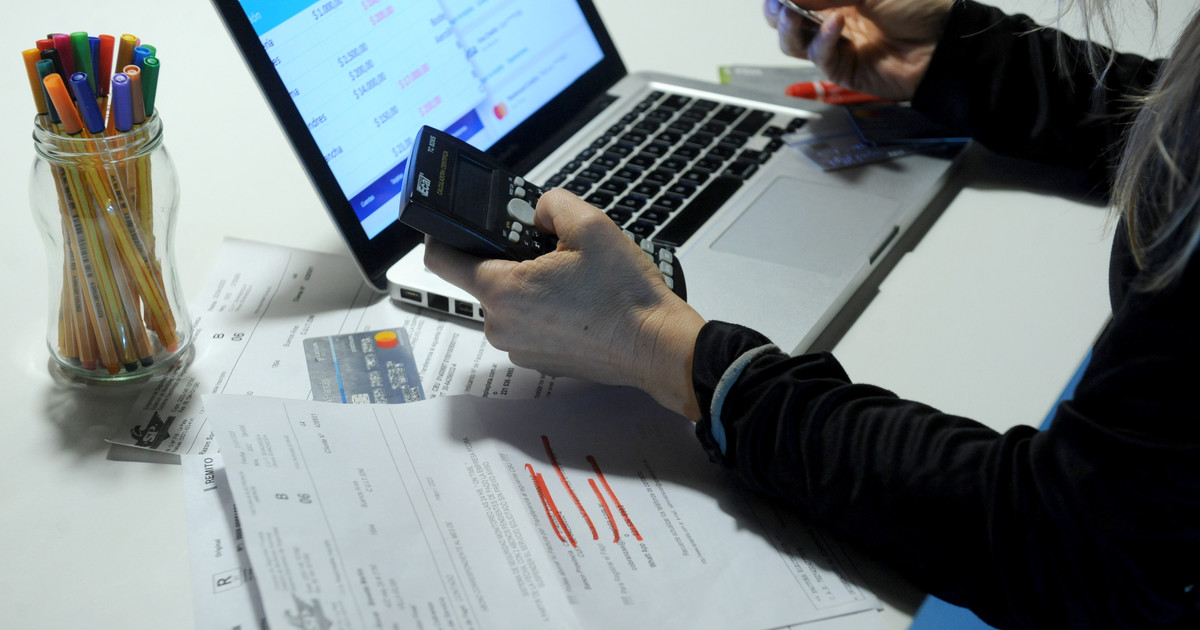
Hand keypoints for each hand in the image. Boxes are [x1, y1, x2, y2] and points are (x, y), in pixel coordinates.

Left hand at [423, 189, 706, 418]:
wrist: (656, 346)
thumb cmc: (625, 296)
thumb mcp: (591, 224)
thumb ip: (550, 203)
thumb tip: (536, 210)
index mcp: (502, 290)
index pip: (440, 258)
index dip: (442, 234)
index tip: (455, 225)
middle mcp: (501, 324)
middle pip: (483, 278)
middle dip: (510, 259)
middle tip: (551, 251)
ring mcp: (519, 347)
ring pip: (509, 302)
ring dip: (531, 286)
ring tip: (573, 279)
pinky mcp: (539, 360)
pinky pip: (529, 324)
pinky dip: (546, 311)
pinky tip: (579, 303)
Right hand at [764, 0, 953, 100]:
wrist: (944, 43)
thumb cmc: (918, 7)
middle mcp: (832, 18)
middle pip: (786, 18)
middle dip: (777, 10)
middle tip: (778, 4)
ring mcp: (836, 45)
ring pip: (793, 42)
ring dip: (789, 28)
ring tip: (792, 14)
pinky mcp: (842, 70)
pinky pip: (819, 57)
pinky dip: (822, 41)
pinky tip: (836, 24)